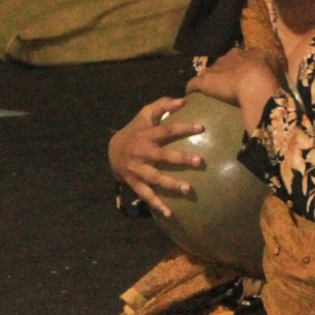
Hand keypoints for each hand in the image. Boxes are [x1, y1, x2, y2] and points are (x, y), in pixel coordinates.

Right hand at [107, 98, 205, 220]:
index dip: (183, 127)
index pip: (166, 130)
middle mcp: (142, 153)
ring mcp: (138, 170)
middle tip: (200, 161)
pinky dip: (157, 205)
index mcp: (146, 134)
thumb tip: (183, 100)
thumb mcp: (145, 114)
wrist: (113, 151)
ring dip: (171, 184)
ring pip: (156, 178)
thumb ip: (163, 106)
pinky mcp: (136, 183)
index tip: (201, 127)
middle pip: (163, 156)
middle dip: (181, 159)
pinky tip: (170, 214)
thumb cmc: (136, 130)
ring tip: (189, 189)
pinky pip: (147, 195)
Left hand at [186, 48, 279, 126]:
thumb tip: (265, 62)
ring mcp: (212, 70)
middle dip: (221, 72)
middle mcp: (224, 58)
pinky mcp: (203, 82)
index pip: (234, 57)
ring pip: (206, 72)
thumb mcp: (271, 61)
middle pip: (220, 64)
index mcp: (240, 53)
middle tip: (226, 84)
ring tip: (209, 90)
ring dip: (207, 79)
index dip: (236, 65)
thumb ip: (265, 61)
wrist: (254, 83)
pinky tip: (190, 94)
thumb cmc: (265, 73)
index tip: (238, 73)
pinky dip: (191, 88)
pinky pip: (193, 84)